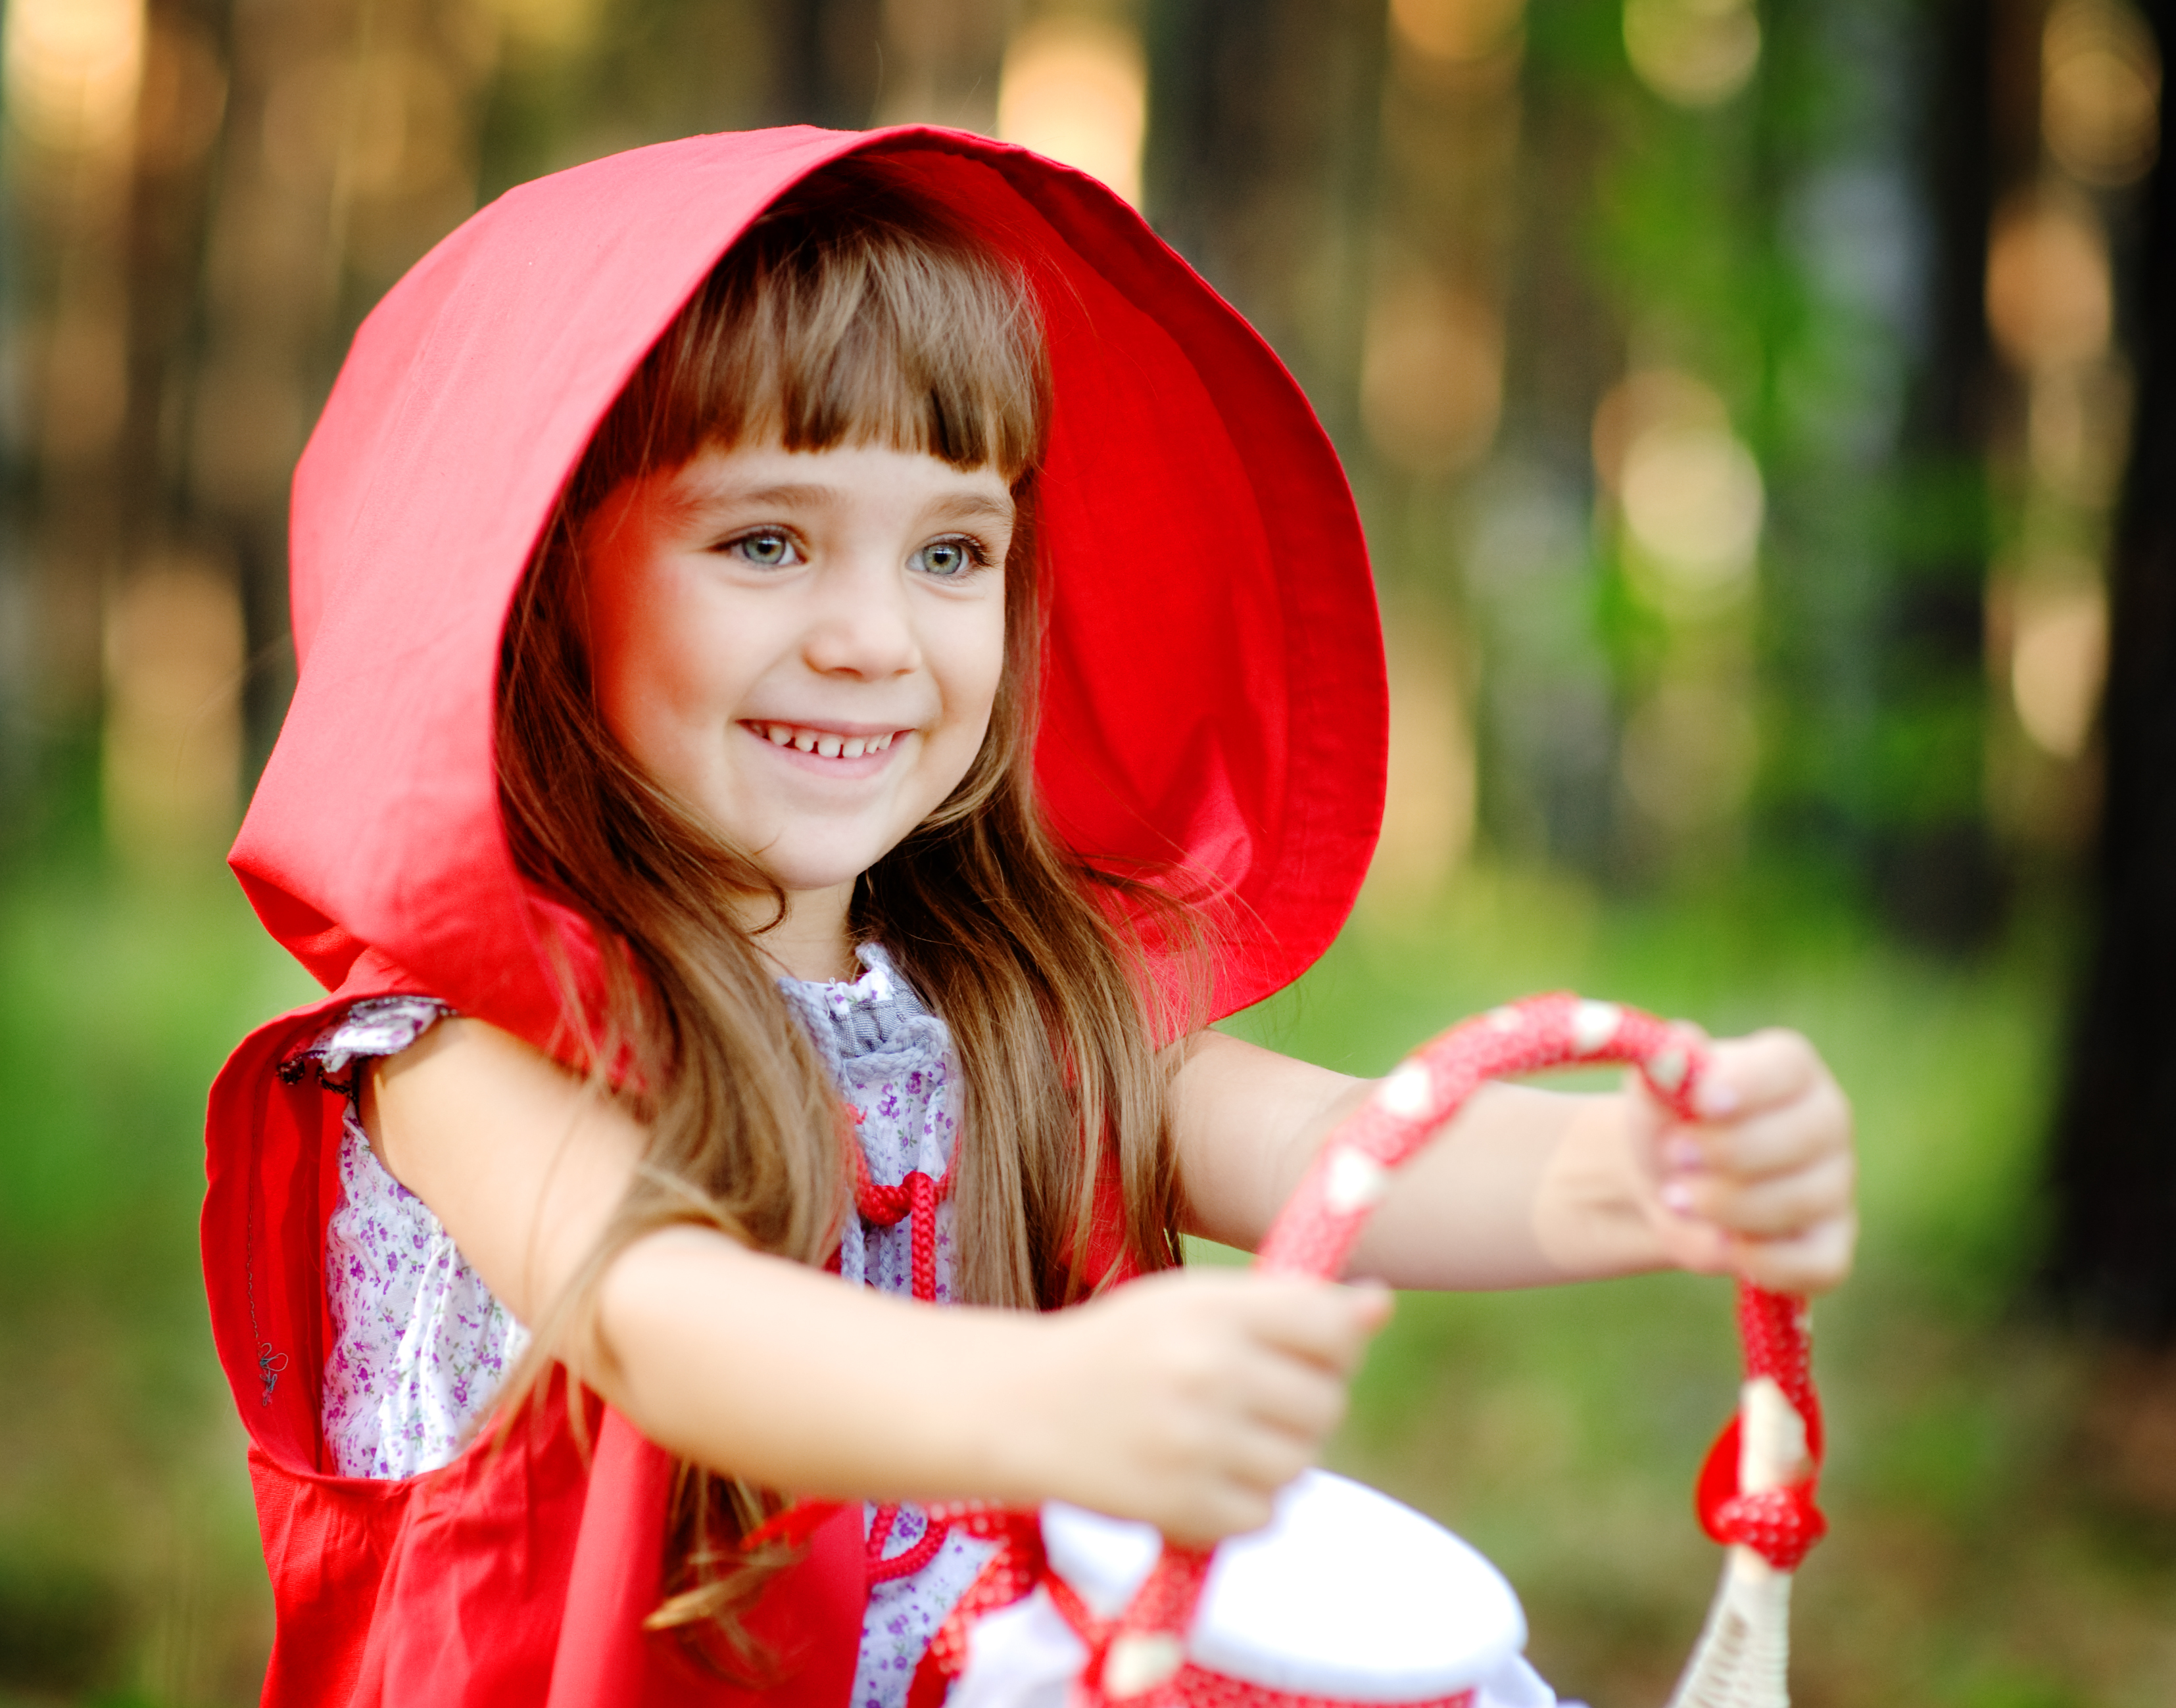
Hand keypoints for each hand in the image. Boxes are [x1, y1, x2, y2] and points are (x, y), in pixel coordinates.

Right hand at [1005, 1268, 1390, 1544]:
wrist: (1023, 1407)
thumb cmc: (1122, 1348)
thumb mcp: (1192, 1302)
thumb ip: (1287, 1303)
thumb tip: (1380, 1304)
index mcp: (1212, 1308)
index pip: (1330, 1327)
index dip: (1335, 1344)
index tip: (1307, 1351)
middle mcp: (1207, 1371)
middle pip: (1326, 1402)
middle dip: (1302, 1406)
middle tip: (1249, 1401)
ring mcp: (1195, 1443)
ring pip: (1300, 1464)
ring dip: (1275, 1459)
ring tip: (1221, 1441)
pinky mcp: (1182, 1506)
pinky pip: (1263, 1516)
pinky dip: (1243, 1505)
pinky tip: (1200, 1476)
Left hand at [1626, 1028, 1855, 1294]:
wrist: (1666, 1184)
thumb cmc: (1668, 1123)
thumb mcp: (1654, 1090)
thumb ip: (1666, 1067)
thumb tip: (1681, 1046)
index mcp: (1788, 1069)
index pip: (1789, 1067)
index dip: (1749, 1085)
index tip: (1704, 1102)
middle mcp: (1826, 1121)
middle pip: (1802, 1137)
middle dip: (1728, 1152)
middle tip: (1675, 1157)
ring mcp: (1835, 1186)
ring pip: (1800, 1202)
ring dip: (1728, 1206)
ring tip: (1677, 1197)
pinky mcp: (1830, 1245)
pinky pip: (1813, 1263)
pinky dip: (1761, 1260)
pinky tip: (1722, 1244)